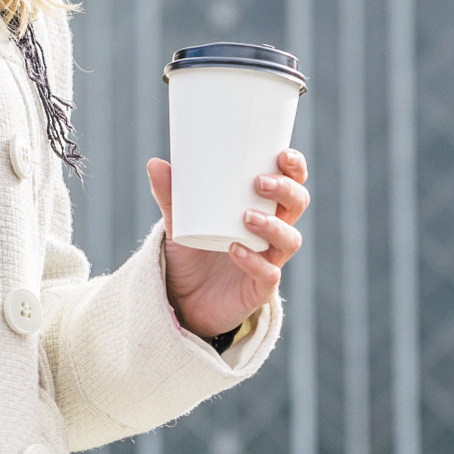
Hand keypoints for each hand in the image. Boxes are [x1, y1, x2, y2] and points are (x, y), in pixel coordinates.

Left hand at [148, 148, 308, 339]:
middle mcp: (273, 231)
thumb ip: (170, 195)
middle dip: (285, 191)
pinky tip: (236, 250)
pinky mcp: (260, 288)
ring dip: (274, 226)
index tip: (282, 154)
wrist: (185, 299)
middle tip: (259, 183)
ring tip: (247, 218)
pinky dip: (255, 262)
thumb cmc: (193, 250)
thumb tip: (155, 164)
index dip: (295, 168)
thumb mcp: (179, 220)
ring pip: (290, 239)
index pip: (292, 182)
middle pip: (297, 205)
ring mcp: (270, 259)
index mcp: (262, 206)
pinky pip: (269, 274)